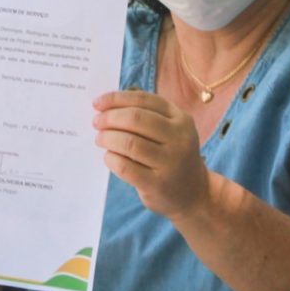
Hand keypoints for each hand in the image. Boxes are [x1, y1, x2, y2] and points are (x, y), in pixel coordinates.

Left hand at [93, 90, 209, 218]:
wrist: (192, 192)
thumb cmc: (171, 154)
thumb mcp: (170, 130)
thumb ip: (145, 114)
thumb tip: (106, 104)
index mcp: (181, 119)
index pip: (144, 100)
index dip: (116, 98)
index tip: (97, 103)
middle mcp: (179, 139)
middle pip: (136, 119)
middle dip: (110, 118)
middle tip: (97, 122)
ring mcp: (170, 163)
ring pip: (129, 143)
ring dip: (107, 138)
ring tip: (101, 139)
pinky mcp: (157, 184)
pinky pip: (125, 167)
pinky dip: (111, 159)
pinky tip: (109, 157)